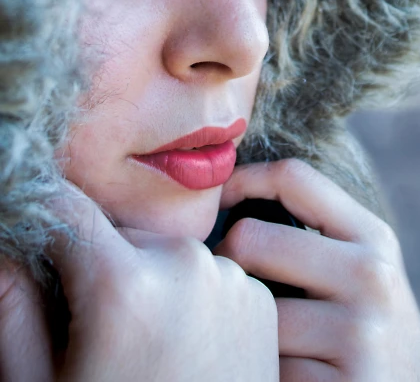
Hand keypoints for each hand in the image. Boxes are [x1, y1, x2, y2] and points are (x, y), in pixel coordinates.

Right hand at [1, 183, 278, 381]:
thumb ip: (14, 312)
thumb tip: (3, 252)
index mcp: (123, 285)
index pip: (68, 209)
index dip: (43, 218)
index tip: (35, 236)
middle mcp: (185, 265)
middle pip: (120, 234)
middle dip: (99, 265)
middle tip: (96, 328)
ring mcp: (230, 279)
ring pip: (165, 252)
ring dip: (148, 278)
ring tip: (146, 343)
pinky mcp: (259, 297)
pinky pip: (207, 274)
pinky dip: (189, 294)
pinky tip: (184, 345)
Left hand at [213, 158, 419, 381]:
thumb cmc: (368, 328)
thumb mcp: (362, 268)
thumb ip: (312, 233)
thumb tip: (225, 194)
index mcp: (372, 237)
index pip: (293, 176)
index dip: (243, 178)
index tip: (219, 199)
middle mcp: (370, 276)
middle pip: (250, 239)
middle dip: (228, 262)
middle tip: (232, 286)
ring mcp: (358, 334)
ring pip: (251, 311)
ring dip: (247, 328)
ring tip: (268, 338)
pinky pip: (263, 366)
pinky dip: (263, 371)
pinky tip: (289, 374)